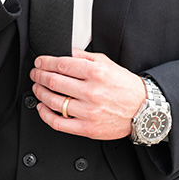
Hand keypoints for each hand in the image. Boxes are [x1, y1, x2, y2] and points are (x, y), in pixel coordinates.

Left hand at [30, 48, 146, 140]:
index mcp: (96, 73)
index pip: (61, 64)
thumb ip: (84, 56)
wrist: (143, 109)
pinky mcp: (87, 128)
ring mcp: (89, 112)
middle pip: (54, 81)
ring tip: (37, 88)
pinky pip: (58, 123)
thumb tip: (63, 52)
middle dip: (39, 76)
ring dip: (40, 93)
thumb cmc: (125, 87)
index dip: (45, 62)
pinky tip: (42, 108)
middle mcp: (92, 92)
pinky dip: (45, 114)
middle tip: (35, 74)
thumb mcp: (107, 63)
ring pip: (53, 101)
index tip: (39, 63)